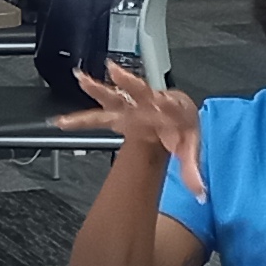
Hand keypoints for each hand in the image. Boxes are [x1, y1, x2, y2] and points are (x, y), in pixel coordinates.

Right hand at [58, 65, 202, 199]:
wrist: (175, 118)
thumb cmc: (181, 127)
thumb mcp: (190, 147)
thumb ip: (192, 170)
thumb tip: (200, 193)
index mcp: (170, 109)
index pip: (168, 104)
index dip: (165, 103)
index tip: (161, 101)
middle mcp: (149, 103)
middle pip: (138, 90)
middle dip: (129, 83)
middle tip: (117, 72)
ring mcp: (132, 106)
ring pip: (114, 96)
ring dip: (99, 90)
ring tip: (82, 81)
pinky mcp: (121, 111)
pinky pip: (101, 110)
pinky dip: (83, 116)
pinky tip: (65, 119)